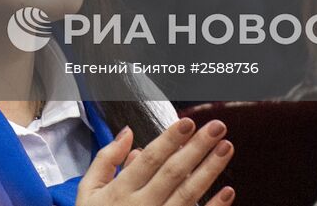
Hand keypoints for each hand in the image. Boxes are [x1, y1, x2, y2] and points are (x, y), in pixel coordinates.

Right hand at [76, 117, 234, 205]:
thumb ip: (106, 160)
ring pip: (189, 194)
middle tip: (217, 127)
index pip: (150, 160)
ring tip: (226, 147)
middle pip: (173, 172)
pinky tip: (228, 191)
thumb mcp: (88, 192)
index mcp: (120, 192)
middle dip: (197, 147)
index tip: (188, 122)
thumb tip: (127, 133)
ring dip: (210, 170)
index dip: (170, 139)